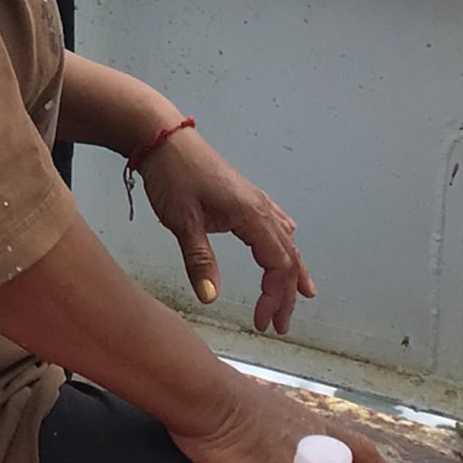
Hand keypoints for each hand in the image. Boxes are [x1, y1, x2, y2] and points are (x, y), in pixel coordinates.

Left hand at [135, 128, 314, 334]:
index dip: (274, 297)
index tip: (261, 321)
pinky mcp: (242, 196)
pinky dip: (285, 241)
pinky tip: (290, 242)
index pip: (277, 265)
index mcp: (251, 215)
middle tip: (279, 325)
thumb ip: (199, 260)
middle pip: (288, 258)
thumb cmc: (172, 175)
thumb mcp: (182, 221)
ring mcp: (254, 200)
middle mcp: (260, 208)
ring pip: (284, 241)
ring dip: (290, 272)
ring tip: (301, 296)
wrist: (162, 138)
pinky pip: (275, 222)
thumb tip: (211, 298)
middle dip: (286, 294)